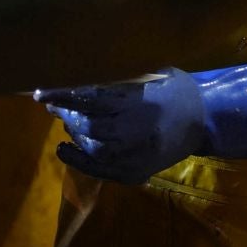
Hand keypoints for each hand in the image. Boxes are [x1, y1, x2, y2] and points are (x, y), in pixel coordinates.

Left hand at [36, 71, 205, 184]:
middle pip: (89, 126)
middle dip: (67, 115)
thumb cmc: (175, 89)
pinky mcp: (135, 172)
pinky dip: (78, 160)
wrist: (205, 120)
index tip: (40, 93)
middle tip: (53, 105)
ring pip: (93, 148)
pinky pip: (100, 170)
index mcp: (139, 104)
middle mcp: (135, 133)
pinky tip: (64, 149)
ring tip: (66, 121)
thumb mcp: (149, 74)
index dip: (63, 97)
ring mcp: (135, 157)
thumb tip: (76, 78)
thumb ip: (116, 80)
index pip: (91, 100)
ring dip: (75, 134)